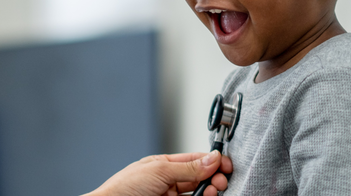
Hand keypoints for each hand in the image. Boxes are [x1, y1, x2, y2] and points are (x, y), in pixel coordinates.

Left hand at [86, 151, 232, 195]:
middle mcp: (168, 181)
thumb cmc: (124, 189)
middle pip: (199, 177)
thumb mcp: (160, 171)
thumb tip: (212, 158)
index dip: (211, 161)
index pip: (194, 160)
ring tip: (214, 191)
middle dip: (213, 177)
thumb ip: (188, 167)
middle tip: (221, 181)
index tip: (225, 165)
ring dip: (210, 191)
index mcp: (164, 165)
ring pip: (198, 193)